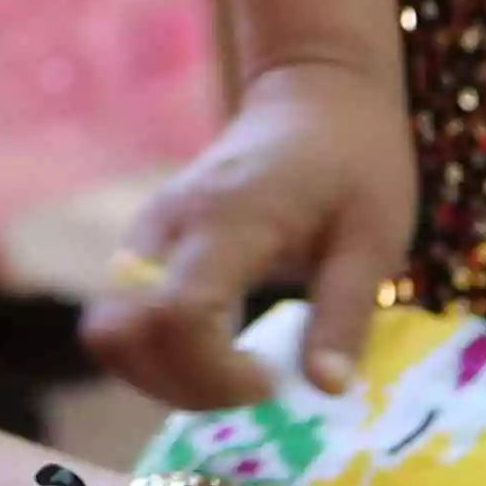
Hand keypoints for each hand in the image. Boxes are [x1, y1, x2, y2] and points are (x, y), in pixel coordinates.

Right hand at [93, 53, 417, 407]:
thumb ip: (346, 315)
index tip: (271, 381)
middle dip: (178, 385)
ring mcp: (147, 234)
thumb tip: (326, 390)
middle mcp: (168, 226)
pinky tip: (218, 353)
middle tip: (251, 387)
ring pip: (109, 331)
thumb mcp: (376, 239)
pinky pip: (122, 318)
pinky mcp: (144, 246)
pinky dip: (158, 354)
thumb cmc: (357, 160)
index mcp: (228, 220)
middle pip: (119, 332)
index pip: (178, 316)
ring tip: (235, 374)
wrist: (315, 95)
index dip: (213, 374)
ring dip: (162, 375)